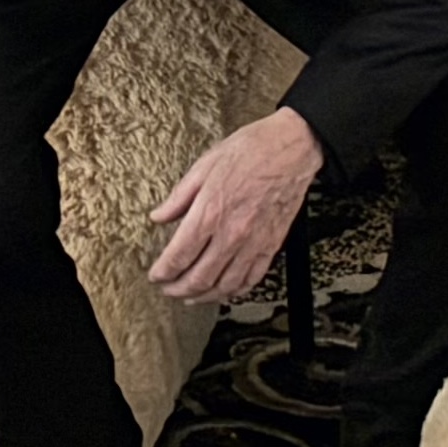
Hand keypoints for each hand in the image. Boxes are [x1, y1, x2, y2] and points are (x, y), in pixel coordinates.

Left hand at [148, 108, 323, 300]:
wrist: (292, 149)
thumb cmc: (251, 150)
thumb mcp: (205, 165)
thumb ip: (179, 197)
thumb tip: (159, 216)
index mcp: (209, 212)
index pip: (178, 256)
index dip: (163, 272)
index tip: (155, 275)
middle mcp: (230, 234)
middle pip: (198, 278)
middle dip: (177, 289)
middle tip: (167, 289)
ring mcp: (252, 244)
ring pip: (224, 286)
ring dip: (203, 296)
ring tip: (190, 297)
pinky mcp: (271, 246)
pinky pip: (251, 279)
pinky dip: (234, 292)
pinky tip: (224, 291)